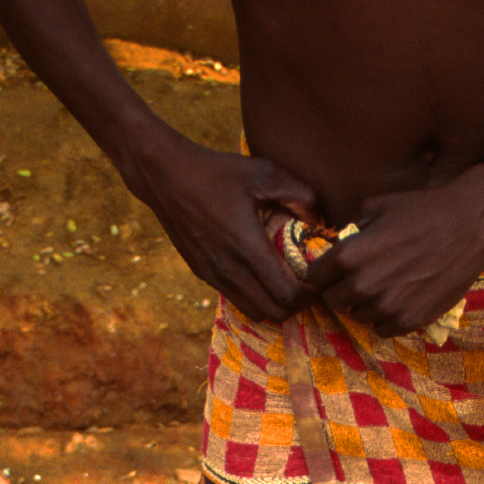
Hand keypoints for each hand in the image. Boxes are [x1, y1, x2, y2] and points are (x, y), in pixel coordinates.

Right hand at [127, 133, 318, 323]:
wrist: (164, 175)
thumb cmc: (216, 170)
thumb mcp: (263, 172)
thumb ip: (299, 193)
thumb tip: (320, 219)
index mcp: (246, 246)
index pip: (287, 294)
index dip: (310, 294)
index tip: (318, 280)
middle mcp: (228, 268)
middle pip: (274, 312)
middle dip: (296, 303)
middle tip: (307, 284)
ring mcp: (213, 274)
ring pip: (254, 311)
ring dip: (275, 303)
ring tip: (286, 281)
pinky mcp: (202, 273)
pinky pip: (236, 298)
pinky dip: (255, 296)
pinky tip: (261, 273)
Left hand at [301, 166, 483, 338]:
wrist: (469, 226)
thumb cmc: (421, 210)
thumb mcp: (376, 206)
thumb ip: (351, 229)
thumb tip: (339, 242)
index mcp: (348, 256)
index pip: (315, 277)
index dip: (325, 272)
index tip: (336, 269)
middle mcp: (362, 285)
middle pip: (333, 301)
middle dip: (342, 289)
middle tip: (362, 278)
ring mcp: (385, 306)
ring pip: (358, 316)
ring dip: (366, 304)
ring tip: (386, 286)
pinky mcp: (408, 321)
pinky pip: (383, 328)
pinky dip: (387, 316)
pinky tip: (401, 297)